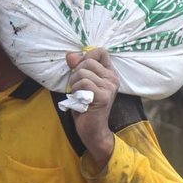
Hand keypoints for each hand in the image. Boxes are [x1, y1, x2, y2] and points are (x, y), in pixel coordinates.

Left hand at [65, 48, 119, 171]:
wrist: (93, 131)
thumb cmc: (86, 107)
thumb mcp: (80, 84)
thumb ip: (77, 68)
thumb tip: (70, 54)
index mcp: (109, 74)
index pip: (100, 51)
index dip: (86, 55)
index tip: (80, 68)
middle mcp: (112, 78)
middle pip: (88, 60)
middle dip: (76, 72)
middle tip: (77, 87)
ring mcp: (109, 87)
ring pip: (83, 72)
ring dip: (74, 83)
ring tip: (78, 95)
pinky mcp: (103, 96)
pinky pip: (83, 83)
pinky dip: (76, 90)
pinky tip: (80, 100)